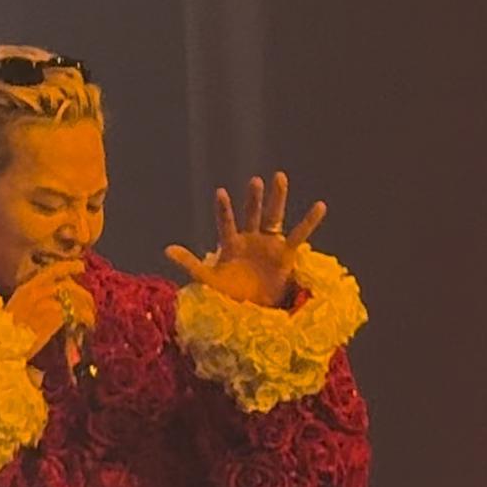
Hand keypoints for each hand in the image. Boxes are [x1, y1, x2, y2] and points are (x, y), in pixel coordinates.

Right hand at [5, 260, 94, 359]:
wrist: (4, 347)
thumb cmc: (7, 336)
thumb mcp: (15, 314)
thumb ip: (32, 306)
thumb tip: (52, 307)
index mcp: (26, 289)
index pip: (51, 271)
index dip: (68, 267)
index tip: (80, 266)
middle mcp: (37, 292)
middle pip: (68, 285)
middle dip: (82, 293)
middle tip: (90, 303)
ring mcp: (47, 302)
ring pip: (75, 297)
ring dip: (86, 307)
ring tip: (90, 318)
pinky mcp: (56, 316)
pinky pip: (77, 313)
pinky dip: (86, 318)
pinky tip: (88, 325)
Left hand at [165, 170, 326, 307]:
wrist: (253, 309)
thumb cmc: (230, 293)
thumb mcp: (208, 279)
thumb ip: (190, 262)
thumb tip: (166, 248)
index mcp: (231, 244)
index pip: (226, 224)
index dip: (224, 210)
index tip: (220, 193)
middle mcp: (251, 238)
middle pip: (252, 214)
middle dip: (253, 199)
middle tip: (255, 181)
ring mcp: (269, 243)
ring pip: (274, 217)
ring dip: (276, 199)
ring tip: (279, 177)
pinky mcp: (286, 254)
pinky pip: (299, 235)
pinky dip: (309, 221)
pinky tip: (320, 206)